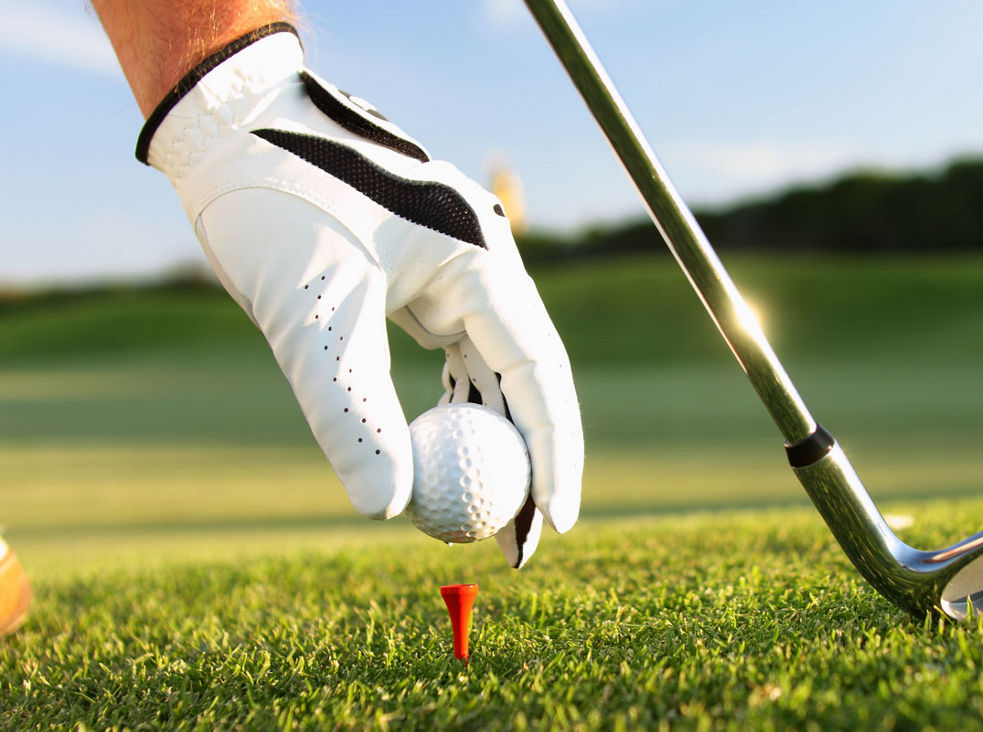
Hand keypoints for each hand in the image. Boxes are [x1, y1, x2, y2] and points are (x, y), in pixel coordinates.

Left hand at [138, 25, 582, 566]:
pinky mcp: (419, 284)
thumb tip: (387, 509)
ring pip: (488, 375)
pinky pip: (451, 361)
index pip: (538, 370)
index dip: (554, 451)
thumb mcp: (312, 313)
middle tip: (517, 545)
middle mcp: (481, 266)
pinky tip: (444, 461)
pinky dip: (448, 414)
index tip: (552, 523)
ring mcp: (453, 274)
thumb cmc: (275, 200)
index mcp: (481, 258)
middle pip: (523, 380)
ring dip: (488, 445)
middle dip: (526, 464)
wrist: (232, 128)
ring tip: (485, 522)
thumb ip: (351, 410)